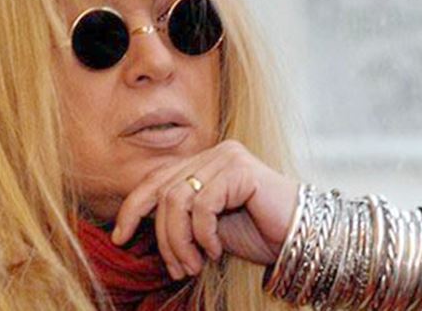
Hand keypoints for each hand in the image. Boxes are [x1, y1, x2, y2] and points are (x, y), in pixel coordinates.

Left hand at [110, 139, 300, 280]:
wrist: (301, 238)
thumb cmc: (258, 233)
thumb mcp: (207, 227)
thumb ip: (178, 217)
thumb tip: (137, 224)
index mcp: (203, 164)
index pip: (155, 180)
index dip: (132, 208)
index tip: (119, 237)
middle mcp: (213, 153)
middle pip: (163, 193)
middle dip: (163, 237)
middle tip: (177, 268)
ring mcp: (226, 157)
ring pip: (177, 199)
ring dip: (180, 241)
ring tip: (194, 265)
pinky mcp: (239, 169)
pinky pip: (202, 204)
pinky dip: (203, 234)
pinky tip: (216, 251)